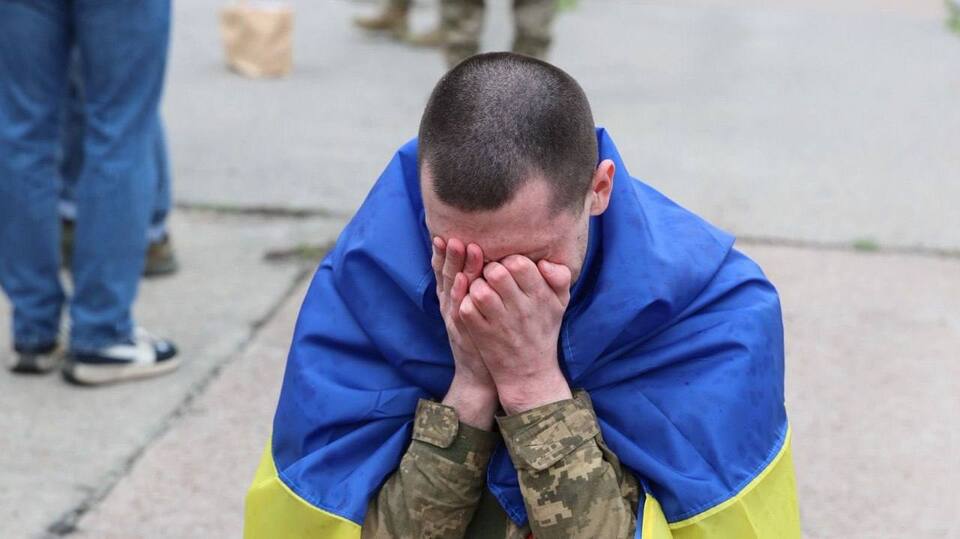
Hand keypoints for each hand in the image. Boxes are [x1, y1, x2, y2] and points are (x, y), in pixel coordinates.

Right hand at [432, 237, 497, 428]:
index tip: (445, 230)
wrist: (485, 375)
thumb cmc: (488, 337)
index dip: (444, 252)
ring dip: (456, 266)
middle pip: (447, 274)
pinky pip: (461, 310)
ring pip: (452, 289)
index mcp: (456, 298)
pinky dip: (460, 294)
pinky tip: (464, 280)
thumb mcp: (483, 308)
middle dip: (450, 253)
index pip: (448, 270)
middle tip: (453, 231)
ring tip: (460, 246)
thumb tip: (490, 260)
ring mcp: (456, 319)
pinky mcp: (464, 333)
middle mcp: (451, 306)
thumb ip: (483, 286)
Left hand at [458, 255, 573, 414]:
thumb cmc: (543, 330)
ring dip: (475, 285)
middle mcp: (521, 309)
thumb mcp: (560, 304)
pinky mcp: (482, 335)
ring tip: (481, 290)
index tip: (508, 268)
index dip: (509, 260)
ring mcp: (500, 323)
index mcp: (540, 296)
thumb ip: (560, 277)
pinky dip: (465, 303)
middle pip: (496, 273)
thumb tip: (544, 262)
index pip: (520, 264)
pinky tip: (472, 305)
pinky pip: (467, 309)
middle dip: (489, 269)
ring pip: (479, 290)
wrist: (531, 373)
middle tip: (490, 277)